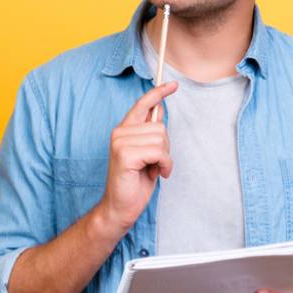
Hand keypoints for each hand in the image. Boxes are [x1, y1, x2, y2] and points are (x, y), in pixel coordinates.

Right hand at [95, 81, 177, 233]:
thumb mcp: (147, 154)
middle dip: (165, 147)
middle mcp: (119, 133)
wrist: (120, 207)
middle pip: (160, 126)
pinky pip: (159, 152)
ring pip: (161, 139)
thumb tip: (160, 111)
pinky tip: (155, 174)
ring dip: (164, 158)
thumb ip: (150, 134)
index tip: (173, 85)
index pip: (141, 105)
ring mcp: (120, 142)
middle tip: (155, 164)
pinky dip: (164, 165)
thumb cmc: (134, 183)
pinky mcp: (125, 154)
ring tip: (153, 169)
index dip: (158, 93)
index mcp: (124, 130)